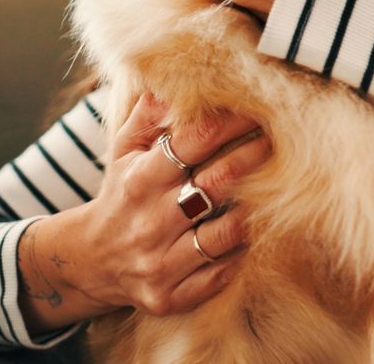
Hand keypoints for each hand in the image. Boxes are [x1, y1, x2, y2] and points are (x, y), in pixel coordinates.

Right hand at [18, 93, 271, 331]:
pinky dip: (242, 254)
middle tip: (284, 136)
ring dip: (255, 209)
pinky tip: (260, 234)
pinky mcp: (170, 297)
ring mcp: (160, 263)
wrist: (90, 263)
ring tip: (282, 186)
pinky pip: (221, 273)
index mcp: (138, 180)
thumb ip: (148, 115)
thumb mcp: (123, 151)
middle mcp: (149, 222)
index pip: (190, 143)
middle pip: (215, 184)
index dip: (227, 122)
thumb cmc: (120, 194)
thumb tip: (171, 76)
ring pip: (225, 233)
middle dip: (252, 156)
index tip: (257, 104)